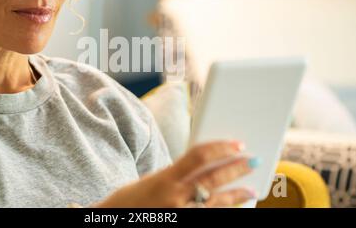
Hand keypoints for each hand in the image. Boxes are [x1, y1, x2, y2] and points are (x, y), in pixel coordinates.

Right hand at [92, 141, 257, 207]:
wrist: (112, 221)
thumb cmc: (130, 200)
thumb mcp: (153, 180)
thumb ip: (177, 174)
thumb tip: (202, 167)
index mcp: (165, 179)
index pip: (199, 156)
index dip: (221, 148)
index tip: (237, 144)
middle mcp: (175, 197)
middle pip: (213, 179)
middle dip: (236, 168)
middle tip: (252, 160)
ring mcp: (181, 214)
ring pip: (217, 202)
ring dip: (236, 194)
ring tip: (251, 189)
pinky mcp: (183, 224)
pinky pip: (209, 216)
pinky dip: (223, 211)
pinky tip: (233, 207)